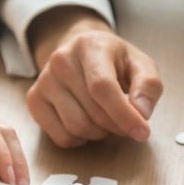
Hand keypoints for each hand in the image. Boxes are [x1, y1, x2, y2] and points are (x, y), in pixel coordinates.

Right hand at [27, 7, 162, 147]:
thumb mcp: (140, 65)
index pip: (103, 87)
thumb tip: (141, 113)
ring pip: (76, 128)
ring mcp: (44, 81)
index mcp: (89, 46)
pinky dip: (80, 139)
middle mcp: (61, 60)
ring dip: (99, 133)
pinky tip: (87, 122)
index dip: (124, 115)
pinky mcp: (34, 100)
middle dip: (117, 125)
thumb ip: (148, 86)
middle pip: (93, 113)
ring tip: (106, 118)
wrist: (80, 51)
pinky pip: (61, 137)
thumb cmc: (114, 61)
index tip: (142, 132)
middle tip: (126, 120)